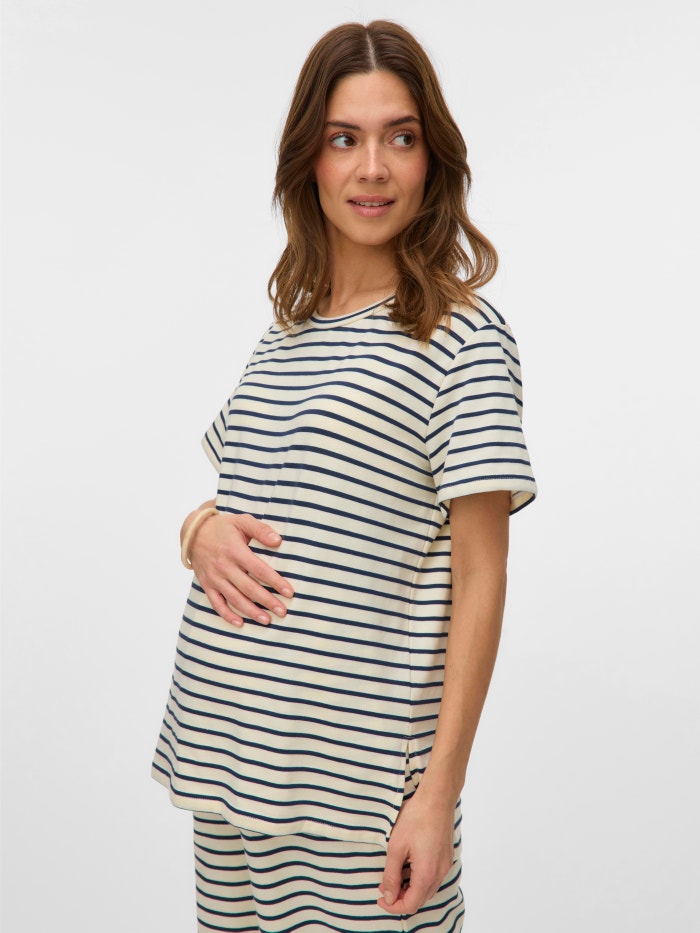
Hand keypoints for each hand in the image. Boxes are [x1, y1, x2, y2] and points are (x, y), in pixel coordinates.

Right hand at [186, 509, 293, 626]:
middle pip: (248, 588)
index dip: (275, 582)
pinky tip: (240, 623)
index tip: (289, 593)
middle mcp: (224, 566)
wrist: (194, 532)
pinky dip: (227, 615)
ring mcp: (214, 577)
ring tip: (267, 620)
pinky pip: (216, 603)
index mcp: (235, 551)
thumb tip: (278, 541)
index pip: (259, 569)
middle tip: (282, 612)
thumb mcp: (242, 521)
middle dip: (267, 601)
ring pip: (234, 598)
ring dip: (251, 611)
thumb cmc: (223, 527)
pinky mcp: (206, 584)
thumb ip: (261, 529)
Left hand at [377, 788, 454, 915]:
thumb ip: (391, 875)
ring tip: (395, 875)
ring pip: (427, 889)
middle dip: (401, 898)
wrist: (437, 799)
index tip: (380, 898)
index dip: (393, 906)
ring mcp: (445, 865)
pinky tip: (409, 865)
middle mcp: (439, 874)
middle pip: (420, 899)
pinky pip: (433, 877)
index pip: (410, 904)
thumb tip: (388, 896)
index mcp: (426, 874)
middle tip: (385, 886)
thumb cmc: (415, 818)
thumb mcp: (396, 847)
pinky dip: (420, 879)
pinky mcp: (446, 857)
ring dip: (411, 889)